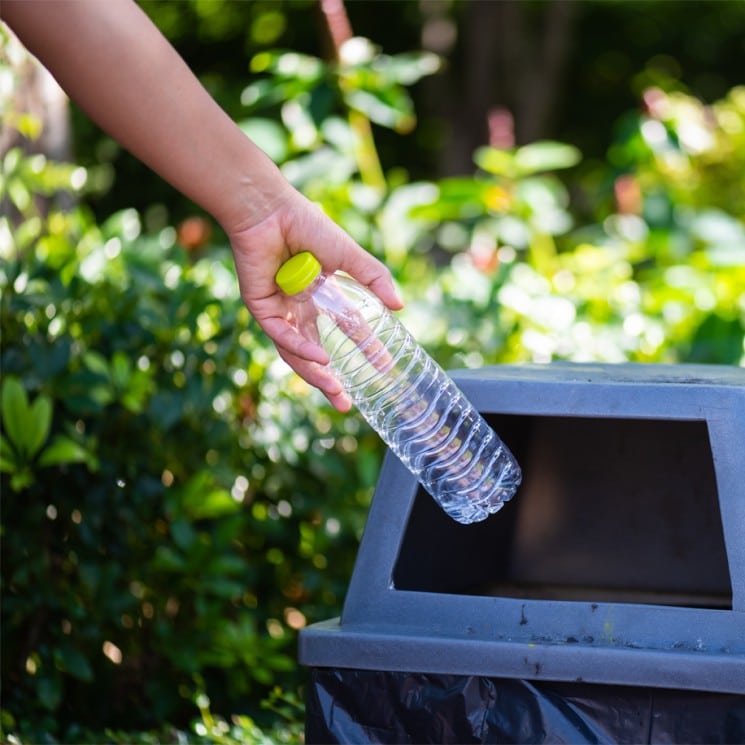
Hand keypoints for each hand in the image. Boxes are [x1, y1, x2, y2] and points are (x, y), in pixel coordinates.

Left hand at [226, 186, 402, 411]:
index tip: (383, 367)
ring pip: (295, 352)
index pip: (345, 330)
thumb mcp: (348, 256)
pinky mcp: (260, 307)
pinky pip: (280, 335)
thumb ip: (373, 279)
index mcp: (320, 295)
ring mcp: (279, 310)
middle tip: (347, 404)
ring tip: (336, 392)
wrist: (270, 209)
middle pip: (315, 352)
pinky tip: (320, 358)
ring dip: (315, 374)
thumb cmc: (306, 225)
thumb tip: (400, 306)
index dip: (364, 349)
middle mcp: (298, 307)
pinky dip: (301, 348)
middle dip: (330, 379)